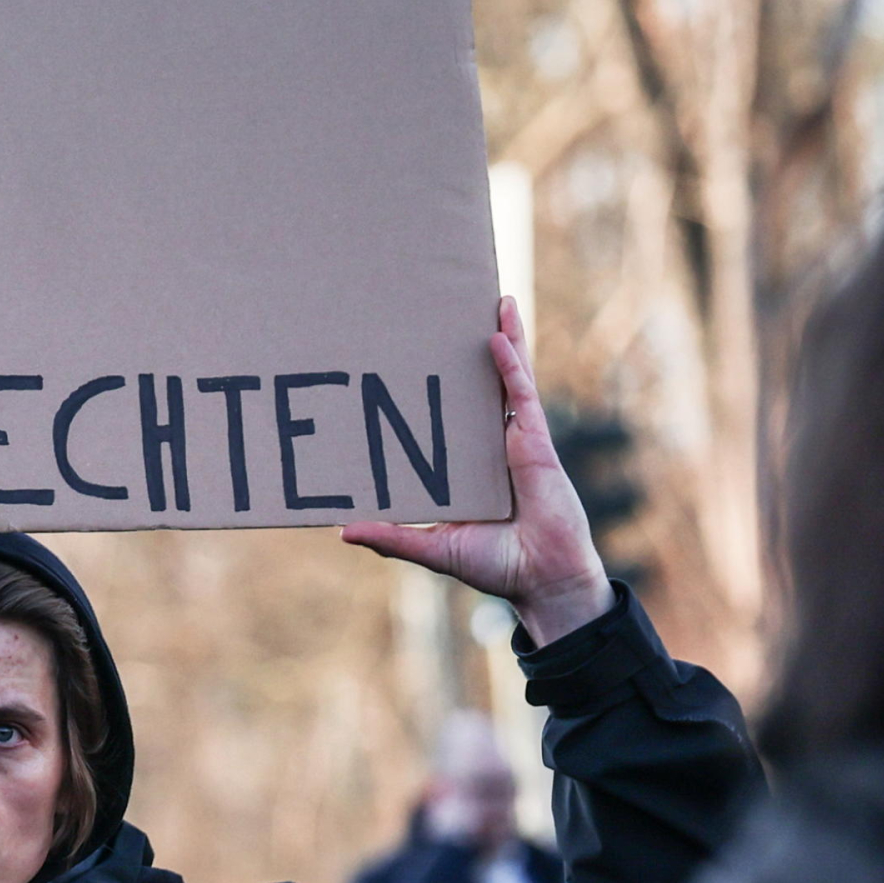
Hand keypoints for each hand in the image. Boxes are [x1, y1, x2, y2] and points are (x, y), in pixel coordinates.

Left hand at [341, 298, 613, 646]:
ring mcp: (518, 441)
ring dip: (505, 339)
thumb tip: (341, 529)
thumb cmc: (497, 566)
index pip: (455, 415)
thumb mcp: (433, 547)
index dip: (445, 384)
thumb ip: (392, 536)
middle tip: (458, 310)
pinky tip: (497, 337)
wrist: (541, 580)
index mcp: (471, 465)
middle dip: (480, 347)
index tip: (422, 355)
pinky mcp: (536, 444)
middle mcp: (494, 446)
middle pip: (485, 386)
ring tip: (496, 302)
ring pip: (510, 380)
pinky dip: (510, 366)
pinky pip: (521, 397)